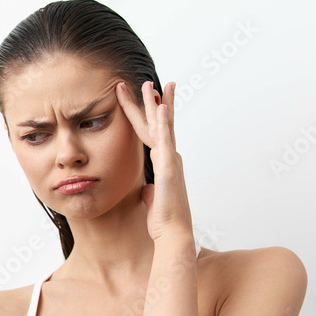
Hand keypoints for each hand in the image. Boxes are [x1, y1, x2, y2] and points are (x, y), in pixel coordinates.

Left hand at [116, 80, 192, 242]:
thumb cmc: (164, 220)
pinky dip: (163, 122)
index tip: (143, 100)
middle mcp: (169, 157)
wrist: (172, 233)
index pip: (151, 134)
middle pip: (157, 124)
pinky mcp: (168, 167)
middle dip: (150, 102)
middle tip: (145, 82)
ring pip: (162, 126)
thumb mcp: (153, 200)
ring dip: (156, 104)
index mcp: (164, 163)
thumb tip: (148, 190)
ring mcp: (170, 160)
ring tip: (150, 85)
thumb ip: (151, 191)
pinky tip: (161, 106)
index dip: (145, 117)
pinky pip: (165, 140)